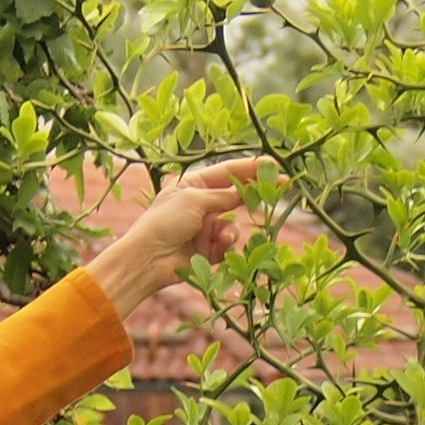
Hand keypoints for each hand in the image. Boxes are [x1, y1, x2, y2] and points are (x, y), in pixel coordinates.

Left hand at [84, 157, 264, 318]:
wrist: (147, 260)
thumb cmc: (163, 222)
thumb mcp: (194, 200)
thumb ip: (223, 196)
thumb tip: (246, 191)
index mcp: (193, 184)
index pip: (228, 172)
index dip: (251, 168)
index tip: (274, 165)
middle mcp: (201, 204)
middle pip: (236, 196)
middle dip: (253, 195)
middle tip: (278, 189)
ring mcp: (205, 227)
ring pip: (234, 224)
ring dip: (230, 229)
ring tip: (220, 237)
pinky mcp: (208, 250)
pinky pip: (228, 244)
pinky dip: (225, 245)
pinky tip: (218, 248)